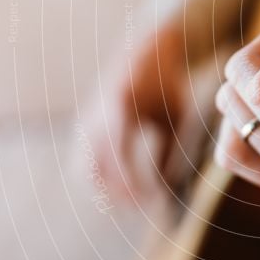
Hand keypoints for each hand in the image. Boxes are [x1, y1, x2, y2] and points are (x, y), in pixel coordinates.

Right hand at [90, 22, 191, 197]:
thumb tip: (166, 195)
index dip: (136, 185)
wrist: (148, 52)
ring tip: (135, 200)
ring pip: (85, 169)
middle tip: (145, 206)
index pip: (120, 159)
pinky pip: (84, 161)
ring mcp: (87, 119)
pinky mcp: (84, 125)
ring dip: (107, 189)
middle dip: (120, 193)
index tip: (156, 201)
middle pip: (97, 169)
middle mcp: (97, 114)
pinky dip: (101, 179)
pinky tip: (124, 187)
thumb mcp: (175, 117)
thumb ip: (169, 153)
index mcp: (121, 107)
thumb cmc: (168, 86)